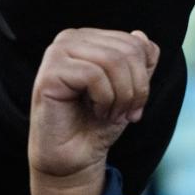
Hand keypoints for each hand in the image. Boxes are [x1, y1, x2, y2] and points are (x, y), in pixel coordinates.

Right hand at [29, 28, 158, 194]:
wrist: (73, 158)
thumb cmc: (98, 123)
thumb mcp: (129, 88)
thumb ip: (138, 61)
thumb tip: (140, 35)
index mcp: (89, 38)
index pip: (137, 43)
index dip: (145, 77)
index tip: (136, 105)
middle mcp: (70, 39)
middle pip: (128, 51)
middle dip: (136, 88)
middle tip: (127, 113)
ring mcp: (56, 54)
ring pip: (113, 61)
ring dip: (122, 95)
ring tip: (111, 114)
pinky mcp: (49, 74)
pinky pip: (93, 75)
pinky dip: (104, 99)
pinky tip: (96, 112)